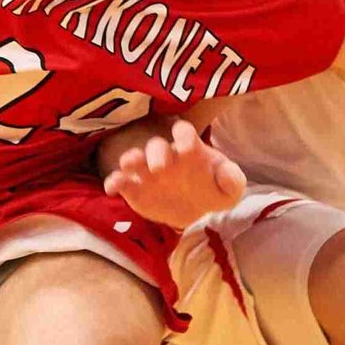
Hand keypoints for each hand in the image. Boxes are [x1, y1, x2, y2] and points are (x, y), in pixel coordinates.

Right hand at [102, 119, 246, 229]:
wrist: (193, 211)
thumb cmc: (211, 191)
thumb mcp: (228, 190)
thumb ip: (232, 180)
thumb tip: (226, 173)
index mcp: (189, 150)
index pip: (185, 133)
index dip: (184, 134)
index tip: (184, 141)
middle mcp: (166, 156)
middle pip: (157, 145)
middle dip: (156, 152)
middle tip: (159, 167)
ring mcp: (147, 171)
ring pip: (134, 159)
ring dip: (130, 159)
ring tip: (128, 164)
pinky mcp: (134, 188)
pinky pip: (121, 181)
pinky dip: (114, 182)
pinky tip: (112, 187)